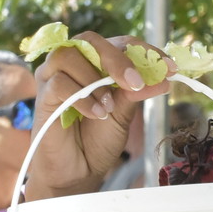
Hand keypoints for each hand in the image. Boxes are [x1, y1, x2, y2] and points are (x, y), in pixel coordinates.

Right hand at [25, 33, 176, 201]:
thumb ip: (137, 94)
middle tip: (137, 83)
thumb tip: (164, 79)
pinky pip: (58, 83)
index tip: (169, 68)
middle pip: (90, 40)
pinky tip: (97, 114)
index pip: (120, 43)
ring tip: (110, 108)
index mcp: (96, 63)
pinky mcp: (42, 96)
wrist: (78, 170)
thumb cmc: (98, 138)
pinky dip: (82, 98)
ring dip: (94, 79)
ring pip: (68, 55)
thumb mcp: (124, 114)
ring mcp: (53, 77)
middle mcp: (73, 64)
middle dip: (118, 59)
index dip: (145, 51)